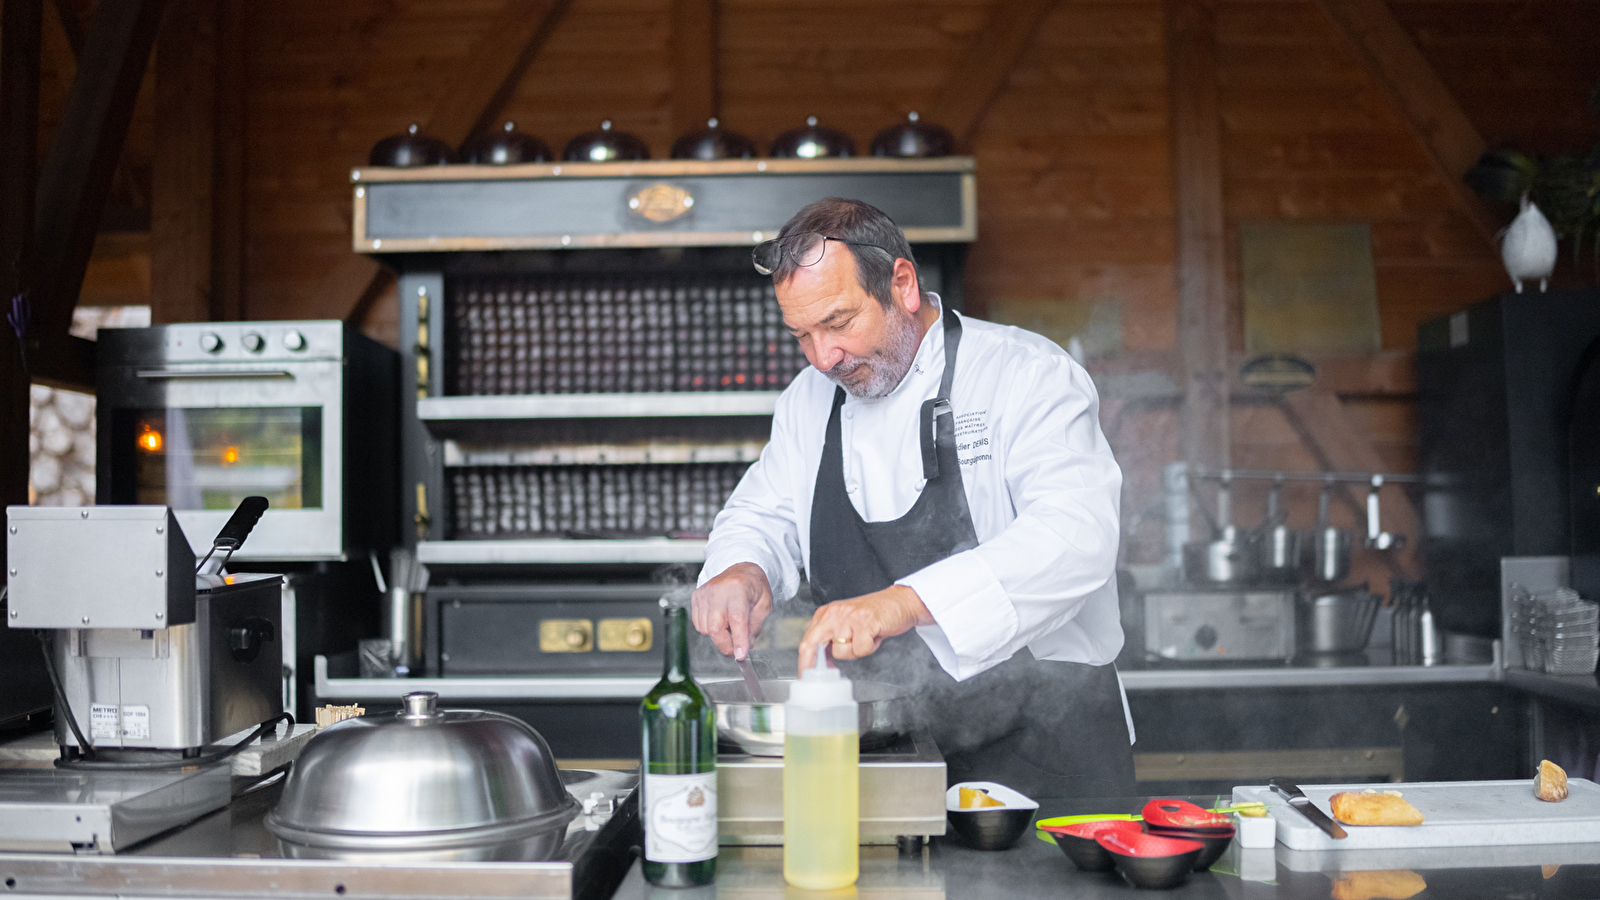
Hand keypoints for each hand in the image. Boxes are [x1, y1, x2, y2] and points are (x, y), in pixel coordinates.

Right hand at [690, 562, 772, 658]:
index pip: (737, 618)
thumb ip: (754, 627)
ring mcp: (704, 593)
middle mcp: (718, 589)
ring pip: (705, 629)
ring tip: (731, 627)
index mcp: (738, 588)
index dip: (738, 639)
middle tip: (736, 650)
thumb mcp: (764, 605)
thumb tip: (744, 647)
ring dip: (719, 636)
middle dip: (726, 645)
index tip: (741, 655)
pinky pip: (699, 624)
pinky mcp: (696, 597)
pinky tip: (721, 620)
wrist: (741, 570)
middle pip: (715, 627)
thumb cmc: (754, 587)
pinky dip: (709, 629)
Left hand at [797, 585, 932, 672]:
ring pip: (841, 651)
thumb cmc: (874, 615)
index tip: (805, 676)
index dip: (805, 661)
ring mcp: (848, 616)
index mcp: (826, 614)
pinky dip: (870, 648)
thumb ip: (831, 638)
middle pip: (812, 644)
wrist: (899, 601)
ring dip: (855, 651)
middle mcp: (833, 613)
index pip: (807, 640)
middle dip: (813, 664)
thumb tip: (820, 660)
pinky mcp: (864, 621)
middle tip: (819, 675)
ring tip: (865, 638)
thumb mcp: (845, 623)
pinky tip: (874, 635)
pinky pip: (860, 649)